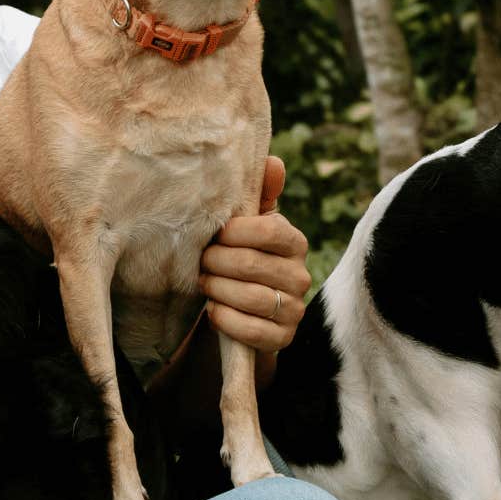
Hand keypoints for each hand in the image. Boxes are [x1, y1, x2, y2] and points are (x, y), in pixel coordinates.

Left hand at [199, 156, 310, 357]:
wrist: (236, 309)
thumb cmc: (236, 255)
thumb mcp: (242, 225)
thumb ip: (257, 194)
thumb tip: (273, 161)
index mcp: (293, 241)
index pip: (269, 230)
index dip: (234, 233)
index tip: (213, 234)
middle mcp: (300, 275)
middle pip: (252, 265)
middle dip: (215, 263)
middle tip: (200, 262)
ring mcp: (294, 309)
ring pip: (252, 298)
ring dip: (217, 290)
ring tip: (203, 283)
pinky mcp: (282, 338)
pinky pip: (252, 330)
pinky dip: (225, 319)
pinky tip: (212, 311)